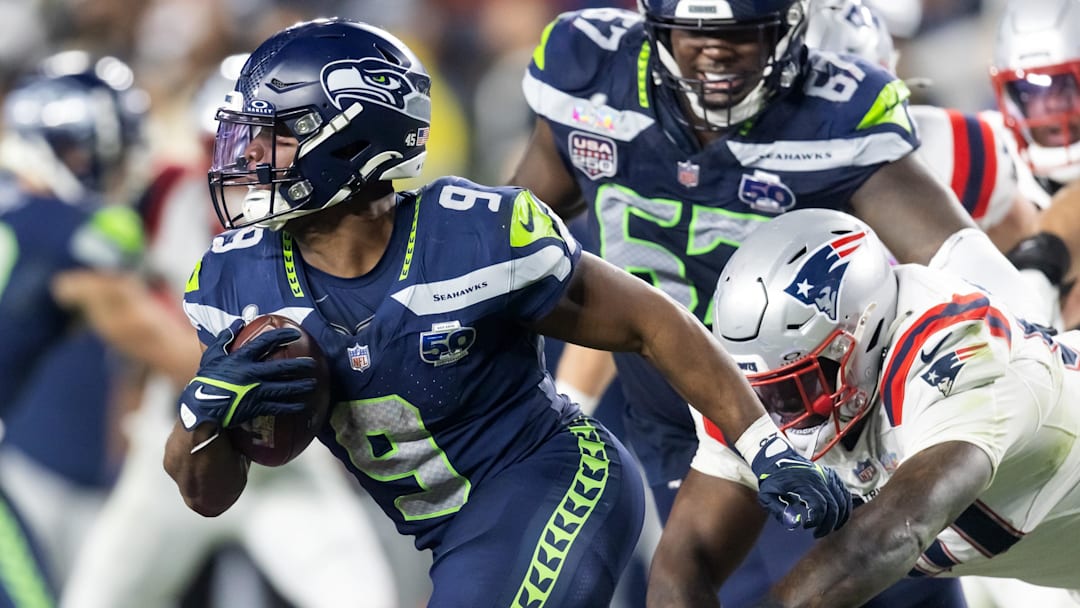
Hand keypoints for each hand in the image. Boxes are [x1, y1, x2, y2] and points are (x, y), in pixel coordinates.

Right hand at [178, 320, 316, 430]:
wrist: (201, 406)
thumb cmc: (206, 379)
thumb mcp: (213, 355)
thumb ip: (225, 338)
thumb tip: (239, 322)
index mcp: (240, 359)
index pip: (265, 343)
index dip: (281, 336)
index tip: (295, 334)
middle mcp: (250, 374)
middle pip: (281, 368)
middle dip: (299, 365)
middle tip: (312, 363)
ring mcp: (254, 392)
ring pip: (283, 388)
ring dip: (300, 386)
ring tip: (313, 384)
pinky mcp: (254, 407)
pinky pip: (277, 407)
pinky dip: (290, 407)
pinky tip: (302, 406)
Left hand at [751, 436, 851, 537]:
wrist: (778, 460)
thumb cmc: (773, 480)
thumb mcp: (767, 496)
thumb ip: (778, 511)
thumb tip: (793, 524)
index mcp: (804, 483)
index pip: (820, 505)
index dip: (817, 520)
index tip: (806, 526)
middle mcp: (820, 478)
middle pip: (834, 506)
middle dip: (827, 524)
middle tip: (816, 533)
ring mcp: (828, 476)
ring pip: (843, 502)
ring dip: (838, 519)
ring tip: (825, 529)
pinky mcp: (833, 477)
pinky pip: (845, 495)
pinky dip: (844, 509)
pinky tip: (836, 519)